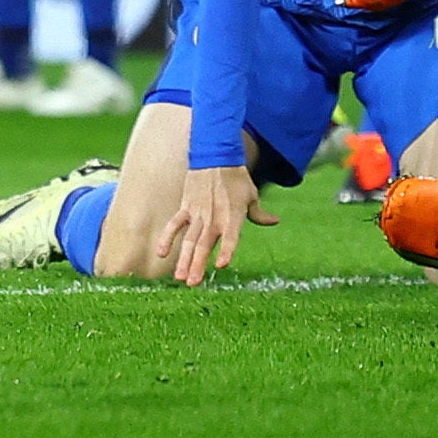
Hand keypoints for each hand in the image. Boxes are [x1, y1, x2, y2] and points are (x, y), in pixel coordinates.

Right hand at [163, 164, 256, 286]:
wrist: (215, 155)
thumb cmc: (236, 177)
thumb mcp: (251, 195)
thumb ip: (259, 213)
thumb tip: (275, 221)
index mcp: (232, 216)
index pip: (230, 237)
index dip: (226, 250)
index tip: (221, 265)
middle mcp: (214, 217)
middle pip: (204, 244)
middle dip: (198, 264)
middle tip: (193, 283)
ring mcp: (198, 213)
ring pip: (189, 239)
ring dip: (183, 259)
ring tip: (180, 277)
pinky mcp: (186, 207)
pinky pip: (175, 224)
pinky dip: (167, 238)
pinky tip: (161, 253)